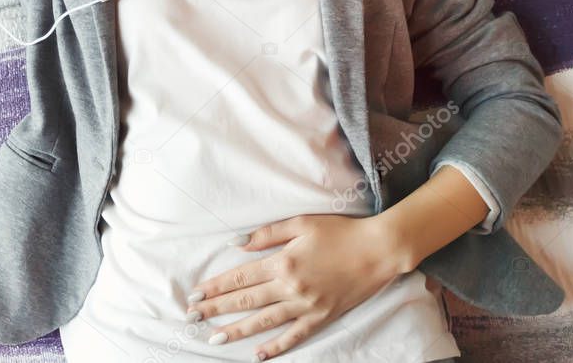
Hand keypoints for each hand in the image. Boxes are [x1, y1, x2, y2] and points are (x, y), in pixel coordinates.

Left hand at [186, 214, 405, 359]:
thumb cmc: (339, 231)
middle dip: (217, 308)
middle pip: (246, 300)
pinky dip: (276, 347)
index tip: (196, 293)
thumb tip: (237, 244)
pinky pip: (295, 336)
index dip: (216, 286)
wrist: (378, 250)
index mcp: (282, 262)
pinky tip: (258, 355)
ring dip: (237, 330)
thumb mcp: (300, 223)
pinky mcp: (322, 317)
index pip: (240, 277)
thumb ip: (267, 234)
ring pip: (264, 321)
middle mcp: (291, 287)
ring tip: (215, 337)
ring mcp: (306, 306)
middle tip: (193, 316)